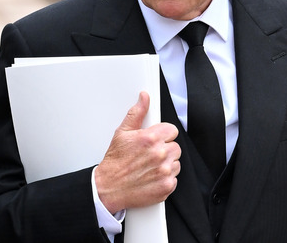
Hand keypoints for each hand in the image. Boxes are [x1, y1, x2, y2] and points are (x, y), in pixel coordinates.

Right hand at [94, 91, 180, 213]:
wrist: (109, 188)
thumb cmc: (115, 162)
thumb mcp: (122, 133)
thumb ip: (136, 113)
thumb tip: (144, 98)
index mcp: (150, 138)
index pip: (172, 130)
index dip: (163, 135)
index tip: (156, 140)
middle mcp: (160, 154)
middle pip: (175, 147)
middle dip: (165, 150)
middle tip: (150, 155)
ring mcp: (164, 171)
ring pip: (176, 163)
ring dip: (166, 164)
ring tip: (150, 167)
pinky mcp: (167, 186)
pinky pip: (174, 178)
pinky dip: (165, 179)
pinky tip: (152, 177)